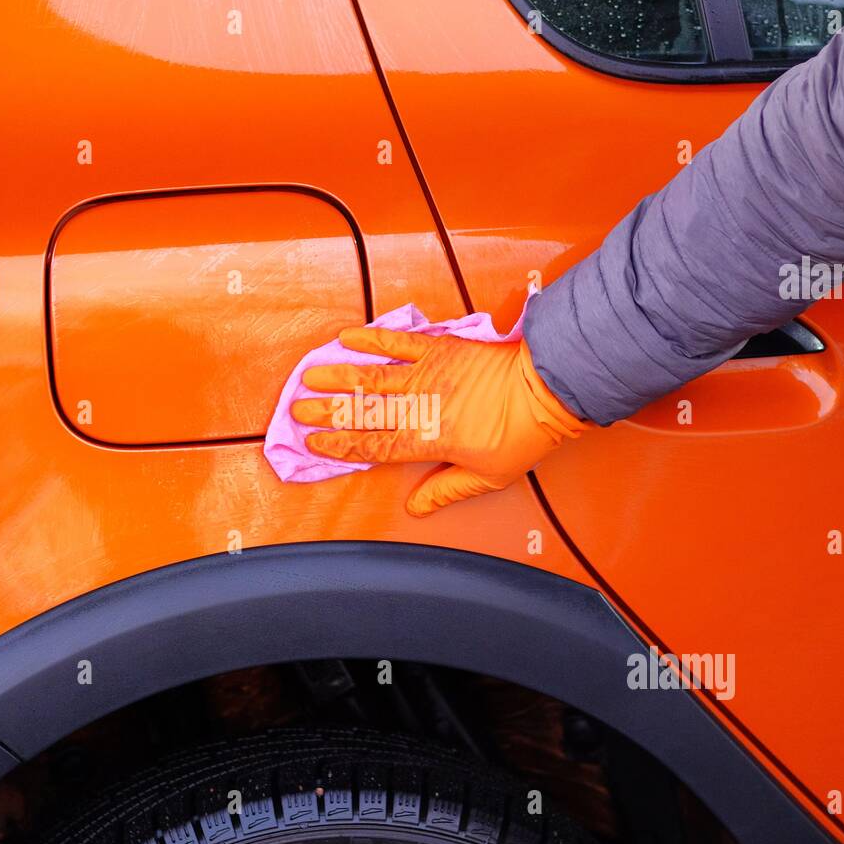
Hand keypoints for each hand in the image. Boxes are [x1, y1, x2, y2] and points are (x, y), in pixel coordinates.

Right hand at [291, 326, 587, 515]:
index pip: (374, 445)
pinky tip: (348, 337)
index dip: (341, 444)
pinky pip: (399, 342)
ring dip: (338, 376)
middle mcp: (420, 406)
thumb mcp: (487, 476)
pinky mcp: (440, 349)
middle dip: (327, 411)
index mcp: (428, 439)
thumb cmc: (522, 435)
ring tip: (309, 376)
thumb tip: (414, 507)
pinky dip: (373, 338)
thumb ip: (446, 490)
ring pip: (372, 377)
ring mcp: (428, 374)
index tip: (314, 442)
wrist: (547, 389)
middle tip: (297, 410)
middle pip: (363, 410)